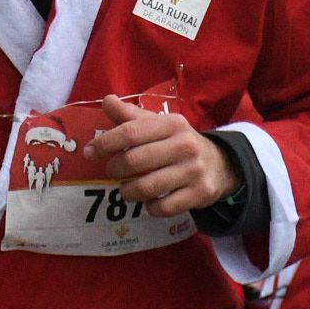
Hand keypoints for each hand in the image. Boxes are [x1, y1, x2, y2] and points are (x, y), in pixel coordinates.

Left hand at [84, 94, 239, 216]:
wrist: (220, 164)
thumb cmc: (178, 142)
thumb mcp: (159, 124)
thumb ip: (131, 115)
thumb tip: (106, 101)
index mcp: (171, 124)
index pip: (130, 132)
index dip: (105, 143)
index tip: (89, 152)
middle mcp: (184, 145)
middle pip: (135, 161)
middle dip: (115, 169)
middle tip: (111, 172)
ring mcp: (193, 171)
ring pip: (147, 187)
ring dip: (128, 191)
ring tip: (125, 189)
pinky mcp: (199, 194)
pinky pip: (163, 207)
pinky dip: (149, 207)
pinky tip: (147, 202)